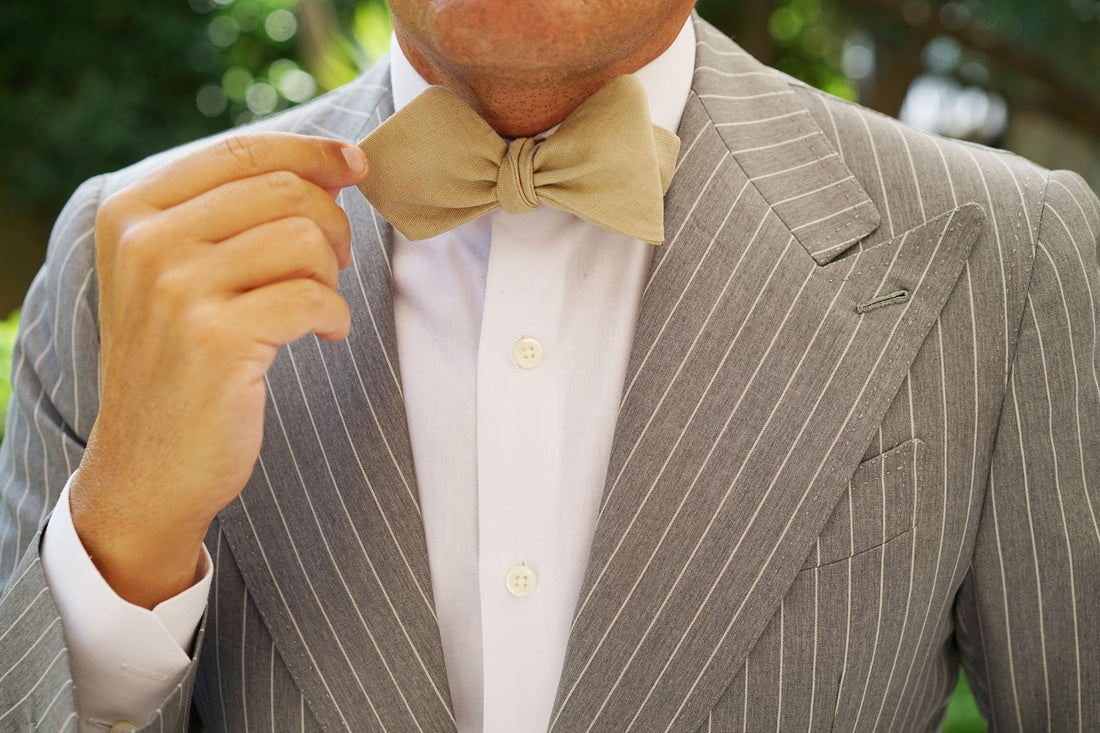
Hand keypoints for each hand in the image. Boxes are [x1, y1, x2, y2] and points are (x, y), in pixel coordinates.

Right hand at [69, 133, 368, 607]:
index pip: (242, 150)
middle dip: (332, 224)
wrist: (148, 466)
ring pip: (304, 238)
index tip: (356, 165)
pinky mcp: (215, 340)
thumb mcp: (180, 274)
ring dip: (332, 274)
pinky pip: (312, 297)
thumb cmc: (182, 363)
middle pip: (284, 189)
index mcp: (133, 211)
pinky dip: (334, 316)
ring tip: (319, 305)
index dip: (313, 151)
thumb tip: (335, 163)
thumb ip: (233, 213)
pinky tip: (324, 333)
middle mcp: (147, 241)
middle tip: (336, 263)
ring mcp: (177, 290)